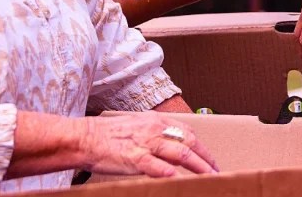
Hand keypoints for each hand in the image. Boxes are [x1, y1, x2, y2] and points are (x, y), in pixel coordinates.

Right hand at [79, 113, 216, 177]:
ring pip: (180, 154)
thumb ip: (153, 134)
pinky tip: (181, 180)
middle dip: (206, 158)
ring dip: (199, 167)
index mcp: (155, 121)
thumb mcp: (136, 127)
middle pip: (189, 143)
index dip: (201, 147)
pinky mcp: (135, 158)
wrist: (85, 138)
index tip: (209, 158)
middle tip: (216, 171)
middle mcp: (154, 129)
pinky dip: (171, 173)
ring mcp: (145, 144)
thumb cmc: (107, 135)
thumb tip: (169, 145)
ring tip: (209, 177)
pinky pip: (157, 166)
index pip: (187, 132)